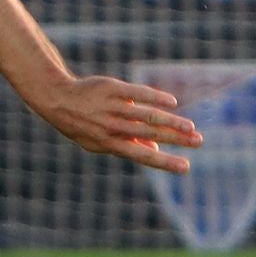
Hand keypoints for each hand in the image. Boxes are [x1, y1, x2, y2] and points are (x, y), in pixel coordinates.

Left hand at [31, 76, 201, 173]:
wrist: (57, 98)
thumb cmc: (81, 123)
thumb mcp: (98, 141)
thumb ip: (126, 146)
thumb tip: (154, 152)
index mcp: (109, 143)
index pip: (141, 156)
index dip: (164, 162)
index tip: (186, 167)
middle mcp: (111, 126)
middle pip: (149, 134)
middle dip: (175, 139)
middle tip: (198, 142)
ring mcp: (111, 107)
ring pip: (146, 115)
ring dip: (170, 121)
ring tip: (190, 127)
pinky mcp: (111, 89)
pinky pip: (137, 93)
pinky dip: (155, 97)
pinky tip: (171, 101)